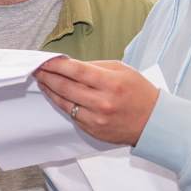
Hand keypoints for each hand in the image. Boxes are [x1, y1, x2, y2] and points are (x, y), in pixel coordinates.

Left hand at [35, 57, 160, 146]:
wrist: (153, 122)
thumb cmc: (139, 92)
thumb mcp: (122, 70)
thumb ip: (96, 67)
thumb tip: (71, 65)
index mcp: (110, 83)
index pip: (76, 71)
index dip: (56, 65)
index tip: (44, 60)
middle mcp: (102, 102)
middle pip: (65, 86)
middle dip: (48, 76)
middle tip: (36, 69)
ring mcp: (96, 118)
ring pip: (64, 102)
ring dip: (50, 90)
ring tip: (41, 80)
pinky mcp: (93, 130)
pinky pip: (71, 114)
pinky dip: (60, 103)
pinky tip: (54, 94)